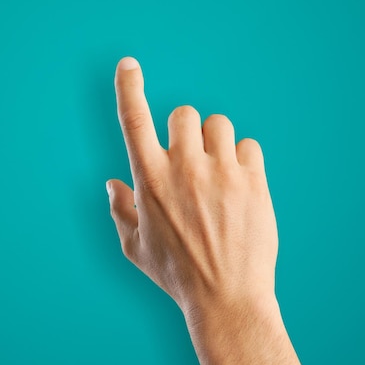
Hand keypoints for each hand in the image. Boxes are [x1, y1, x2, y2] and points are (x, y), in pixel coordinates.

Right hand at [106, 56, 278, 320]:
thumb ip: (120, 211)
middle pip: (184, 114)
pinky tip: (239, 184)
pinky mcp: (252, 181)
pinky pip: (248, 145)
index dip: (128, 87)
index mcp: (150, 180)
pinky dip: (241, 158)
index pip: (134, 121)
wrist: (228, 299)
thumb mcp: (136, 248)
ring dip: (214, 141)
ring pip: (218, 123)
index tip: (128, 65)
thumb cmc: (177, 275)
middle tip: (191, 159)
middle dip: (185, 131)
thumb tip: (111, 184)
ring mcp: (220, 172)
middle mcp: (184, 168)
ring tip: (217, 171)